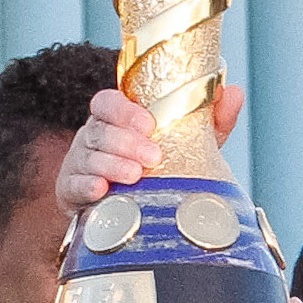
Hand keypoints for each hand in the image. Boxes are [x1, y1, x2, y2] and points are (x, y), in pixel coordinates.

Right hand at [52, 84, 244, 222]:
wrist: (131, 210)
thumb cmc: (158, 168)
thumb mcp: (186, 142)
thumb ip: (210, 119)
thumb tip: (233, 92)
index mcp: (115, 118)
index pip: (108, 102)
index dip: (125, 110)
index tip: (150, 123)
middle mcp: (92, 136)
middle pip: (100, 130)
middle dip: (126, 142)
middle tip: (153, 156)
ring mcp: (78, 163)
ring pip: (88, 157)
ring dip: (112, 165)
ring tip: (135, 175)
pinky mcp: (69, 190)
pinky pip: (72, 185)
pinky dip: (85, 186)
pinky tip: (101, 191)